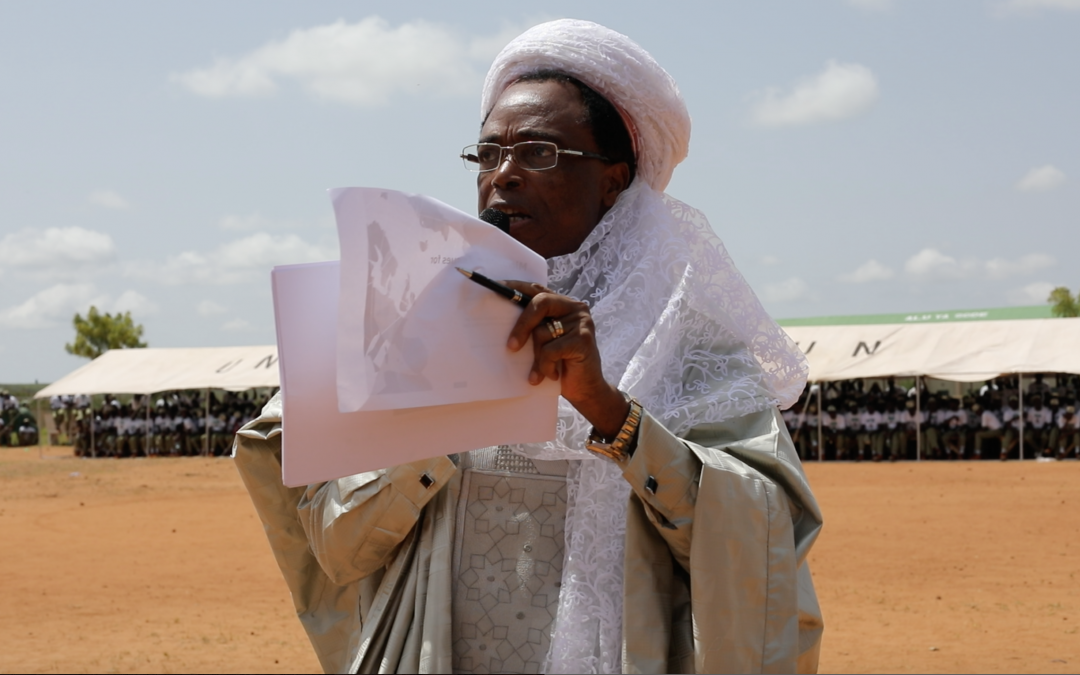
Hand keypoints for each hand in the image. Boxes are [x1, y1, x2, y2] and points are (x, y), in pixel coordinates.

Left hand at [503, 280, 629, 439]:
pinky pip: (551, 350)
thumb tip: (501, 319)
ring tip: (540, 371)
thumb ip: (534, 326)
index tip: (496, 287)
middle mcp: (575, 308)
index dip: (516, 287)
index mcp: (563, 304)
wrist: (586, 389)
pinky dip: (546, 366)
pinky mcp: (584, 339)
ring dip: (537, 357)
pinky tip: (552, 376)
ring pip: (543, 332)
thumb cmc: (560, 364)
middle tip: (511, 347)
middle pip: (540, 303)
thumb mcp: (545, 342)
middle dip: (522, 325)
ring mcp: (582, 322)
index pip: (537, 289)